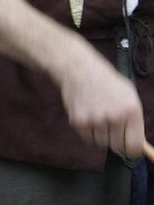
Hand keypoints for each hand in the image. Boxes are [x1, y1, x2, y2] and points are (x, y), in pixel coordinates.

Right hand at [56, 42, 144, 159]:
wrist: (79, 69)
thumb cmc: (106, 82)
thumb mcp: (129, 96)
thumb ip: (135, 120)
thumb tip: (140, 145)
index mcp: (131, 111)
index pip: (134, 146)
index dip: (131, 150)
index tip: (128, 148)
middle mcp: (114, 116)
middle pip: (117, 146)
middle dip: (115, 139)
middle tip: (110, 126)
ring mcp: (95, 119)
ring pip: (101, 142)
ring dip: (100, 134)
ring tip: (98, 117)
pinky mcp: (79, 121)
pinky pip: (87, 138)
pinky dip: (88, 131)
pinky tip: (88, 116)